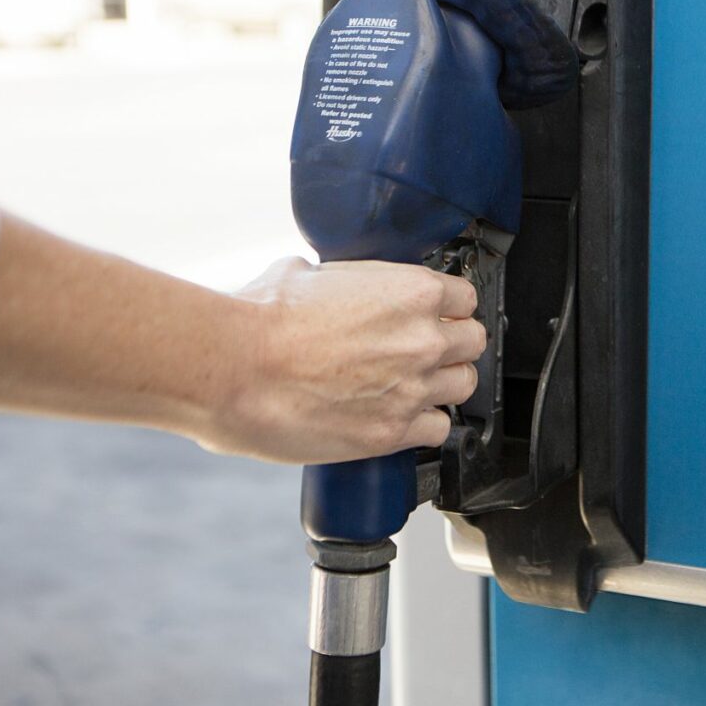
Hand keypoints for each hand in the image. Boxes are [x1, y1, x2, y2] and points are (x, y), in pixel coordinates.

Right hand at [205, 257, 486, 464]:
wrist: (232, 369)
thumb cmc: (259, 321)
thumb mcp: (304, 273)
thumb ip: (337, 280)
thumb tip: (326, 281)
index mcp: (412, 292)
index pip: (465, 298)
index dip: (448, 307)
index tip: (437, 315)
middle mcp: (423, 340)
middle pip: (473, 342)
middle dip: (451, 344)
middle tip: (425, 349)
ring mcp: (413, 388)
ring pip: (464, 385)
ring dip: (444, 383)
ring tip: (414, 383)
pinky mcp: (392, 432)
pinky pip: (438, 429)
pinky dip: (424, 423)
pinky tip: (402, 415)